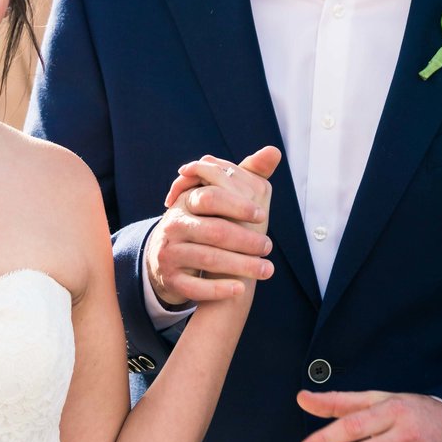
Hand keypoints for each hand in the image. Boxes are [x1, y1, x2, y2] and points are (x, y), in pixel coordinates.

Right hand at [147, 146, 279, 306]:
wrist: (166, 257)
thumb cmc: (201, 222)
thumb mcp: (215, 197)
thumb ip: (244, 174)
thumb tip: (274, 151)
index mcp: (186, 203)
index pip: (212, 198)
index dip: (238, 206)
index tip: (262, 215)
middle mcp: (175, 226)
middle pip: (215, 231)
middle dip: (246, 240)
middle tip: (268, 246)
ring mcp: (170, 253)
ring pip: (209, 260)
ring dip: (242, 266)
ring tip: (267, 269)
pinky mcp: (171, 279)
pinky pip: (195, 288)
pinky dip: (220, 290)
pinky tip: (241, 290)